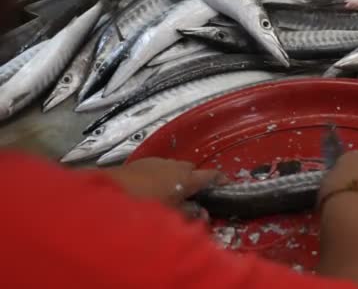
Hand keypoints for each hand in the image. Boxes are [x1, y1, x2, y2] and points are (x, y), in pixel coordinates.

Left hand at [105, 158, 225, 218]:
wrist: (109, 193)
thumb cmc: (146, 206)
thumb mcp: (171, 215)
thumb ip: (190, 214)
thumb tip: (204, 213)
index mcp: (188, 179)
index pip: (211, 175)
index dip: (221, 180)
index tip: (226, 185)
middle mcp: (176, 166)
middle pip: (193, 169)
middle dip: (196, 179)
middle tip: (195, 194)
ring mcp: (158, 162)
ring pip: (175, 167)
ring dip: (177, 177)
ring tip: (172, 192)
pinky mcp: (141, 162)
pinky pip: (159, 167)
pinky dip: (161, 175)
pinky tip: (153, 188)